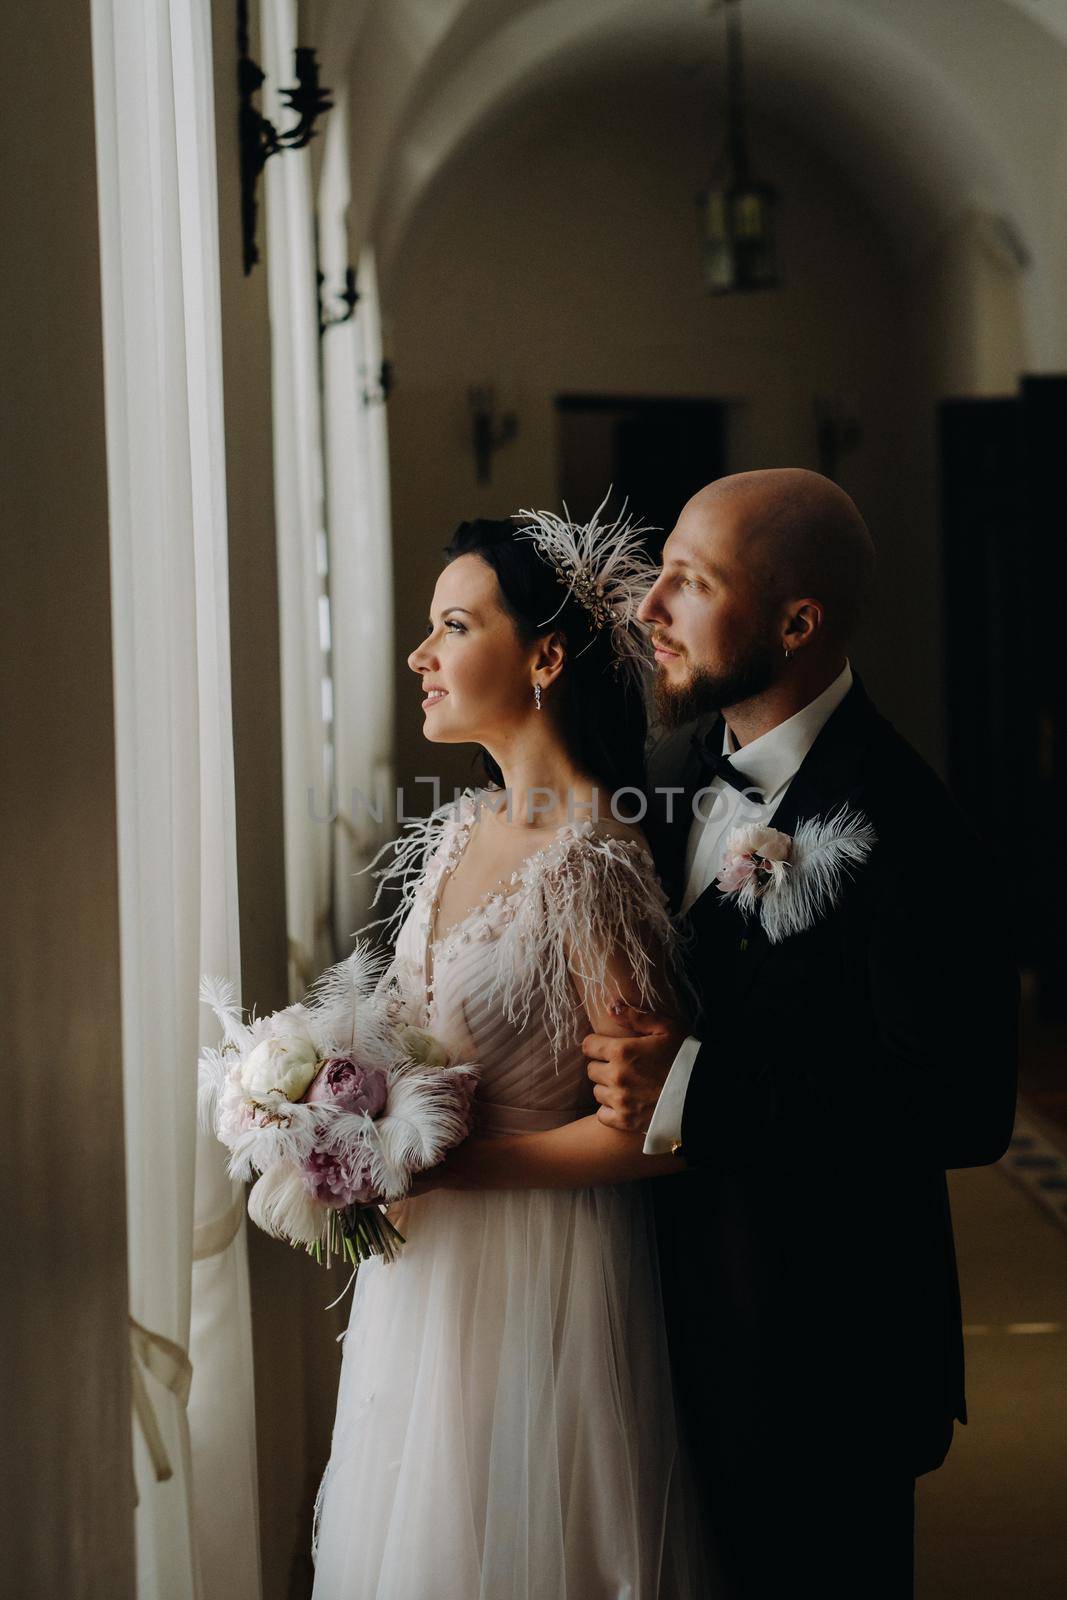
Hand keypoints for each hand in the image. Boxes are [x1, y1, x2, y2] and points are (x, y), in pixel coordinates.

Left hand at [582, 1004, 687, 1133]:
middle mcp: (616, 1076)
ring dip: (608, 1088)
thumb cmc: (686, 1057)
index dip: (598, 1044)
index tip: (609, 1047)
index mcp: (622, 1051)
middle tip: (623, 1067)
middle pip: (592, 1069)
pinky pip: (602, 1114)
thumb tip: (610, 1008)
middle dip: (604, 1066)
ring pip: (597, 1092)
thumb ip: (637, 1018)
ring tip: (628, 1085)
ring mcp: (620, 1101)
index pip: (588, 1045)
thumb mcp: (667, 1029)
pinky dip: (610, 1110)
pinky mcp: (625, 1121)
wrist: (702, 1093)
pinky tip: (626, 1103)